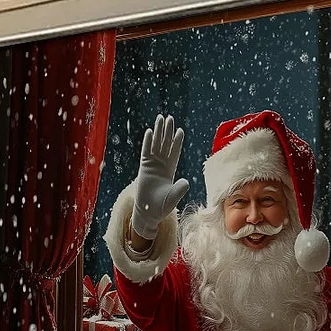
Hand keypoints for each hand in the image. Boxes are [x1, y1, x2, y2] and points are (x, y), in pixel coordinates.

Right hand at [130, 114, 188, 241]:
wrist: (149, 212)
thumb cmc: (162, 206)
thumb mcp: (174, 197)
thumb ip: (180, 188)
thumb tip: (186, 181)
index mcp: (170, 171)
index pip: (175, 152)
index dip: (177, 141)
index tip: (180, 130)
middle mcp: (162, 165)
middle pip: (165, 144)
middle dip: (167, 131)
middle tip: (169, 118)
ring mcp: (152, 166)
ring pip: (156, 145)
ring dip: (158, 132)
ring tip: (160, 119)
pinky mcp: (144, 168)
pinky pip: (146, 152)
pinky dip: (148, 142)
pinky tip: (150, 132)